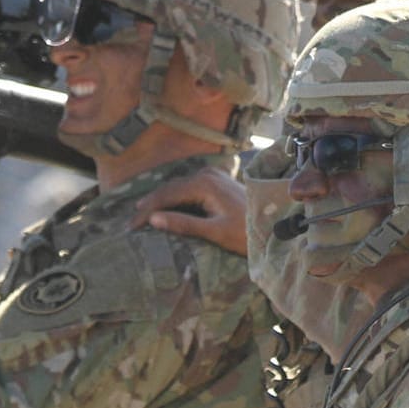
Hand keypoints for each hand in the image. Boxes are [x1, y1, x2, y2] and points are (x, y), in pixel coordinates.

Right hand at [130, 166, 248, 254]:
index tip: (131, 227)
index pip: (166, 195)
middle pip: (169, 188)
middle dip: (149, 205)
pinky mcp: (216, 181)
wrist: (277, 227)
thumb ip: (184, 224)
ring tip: (142, 216)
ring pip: (177, 187)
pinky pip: (188, 188)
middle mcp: (206, 174)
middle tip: (131, 223)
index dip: (146, 211)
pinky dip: (174, 199)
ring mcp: (212, 175)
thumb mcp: (215, 232)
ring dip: (160, 201)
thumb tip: (152, 219)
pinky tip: (164, 208)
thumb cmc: (248, 233)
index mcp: (204, 184)